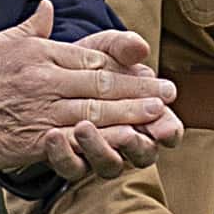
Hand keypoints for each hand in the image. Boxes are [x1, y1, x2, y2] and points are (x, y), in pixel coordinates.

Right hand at [0, 1, 178, 176]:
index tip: (145, 68)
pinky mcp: (32, 140)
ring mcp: (40, 110)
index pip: (90, 59)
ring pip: (96, 113)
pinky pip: (76, 141)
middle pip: (102, 85)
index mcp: (38, 53)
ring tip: (160, 115)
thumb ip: (28, 27)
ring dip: (132, 115)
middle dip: (140, 89)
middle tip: (169, 92)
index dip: (122, 66)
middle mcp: (44, 79)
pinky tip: (125, 144)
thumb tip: (45, 6)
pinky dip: (103, 143)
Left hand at [39, 28, 183, 181]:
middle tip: (130, 133)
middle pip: (142, 154)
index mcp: (146, 115)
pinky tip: (53, 137)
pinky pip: (70, 168)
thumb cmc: (85, 63)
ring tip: (83, 128)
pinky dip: (64, 154)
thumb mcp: (103, 49)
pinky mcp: (70, 162)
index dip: (169, 130)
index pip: (167, 130)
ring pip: (108, 165)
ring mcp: (99, 154)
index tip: (166, 128)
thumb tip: (140, 47)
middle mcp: (127, 141)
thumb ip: (121, 46)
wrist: (44, 78)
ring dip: (99, 148)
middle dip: (137, 144)